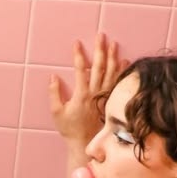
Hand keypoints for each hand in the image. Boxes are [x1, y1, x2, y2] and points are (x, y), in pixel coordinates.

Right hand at [49, 33, 124, 147]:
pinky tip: (123, 61)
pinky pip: (117, 82)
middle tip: (100, 36)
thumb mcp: (56, 112)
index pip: (80, 69)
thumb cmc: (69, 128)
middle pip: (99, 66)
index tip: (77, 43)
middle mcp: (95, 93)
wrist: (85, 142)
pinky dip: (121, 70)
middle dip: (99, 49)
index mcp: (81, 94)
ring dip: (112, 56)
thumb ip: (54, 93)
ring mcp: (104, 96)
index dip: (79, 55)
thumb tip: (53, 77)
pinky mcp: (109, 100)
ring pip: (110, 72)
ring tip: (113, 43)